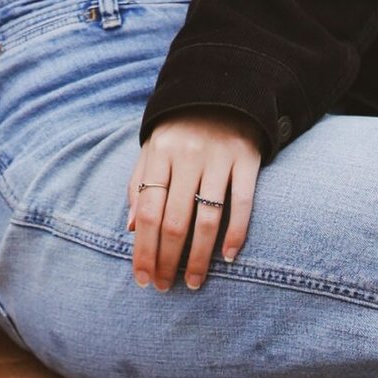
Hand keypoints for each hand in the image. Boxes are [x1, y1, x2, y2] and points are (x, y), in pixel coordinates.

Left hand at [126, 108, 261, 292]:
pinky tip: (229, 257)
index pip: (146, 210)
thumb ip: (139, 184)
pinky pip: (242, 203)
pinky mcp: (247, 159)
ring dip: (199, 257)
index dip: (143, 249)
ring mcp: (218, 157)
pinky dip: (236, 233)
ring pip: (206, 218)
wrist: (222, 89)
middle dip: (167, 260)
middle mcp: (187, 155)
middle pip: (174, 220)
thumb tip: (130, 228)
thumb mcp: (153, 149)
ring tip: (193, 282)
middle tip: (165, 287)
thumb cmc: (180, 130)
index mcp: (159, 153)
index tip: (143, 278)